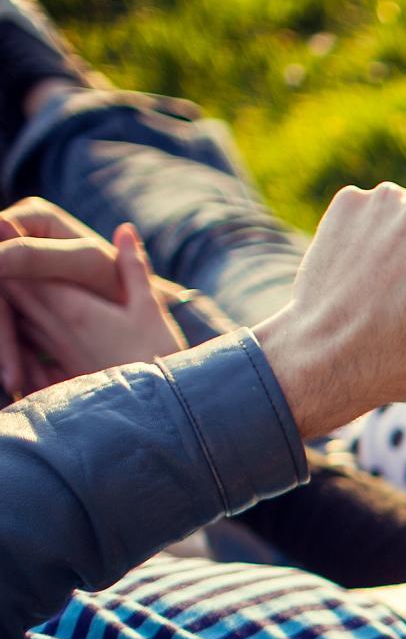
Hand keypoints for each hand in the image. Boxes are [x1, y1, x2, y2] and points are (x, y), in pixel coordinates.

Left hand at [0, 221, 182, 393]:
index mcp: (70, 306)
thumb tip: (125, 230)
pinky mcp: (53, 365)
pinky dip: (14, 326)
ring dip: (8, 295)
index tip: (8, 226)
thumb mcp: (150, 308)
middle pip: (8, 287)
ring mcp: (49, 347)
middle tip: (6, 241)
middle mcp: (50, 326)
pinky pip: (22, 337)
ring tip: (12, 276)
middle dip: (7, 269)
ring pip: (11, 313)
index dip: (10, 246)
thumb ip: (133, 268)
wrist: (156, 412)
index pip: (22, 267)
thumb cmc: (157, 357)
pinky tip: (19, 321)